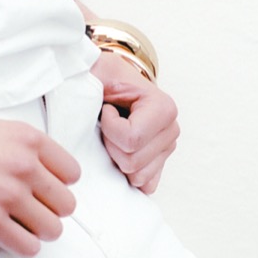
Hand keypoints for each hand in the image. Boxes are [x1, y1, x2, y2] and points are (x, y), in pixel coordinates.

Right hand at [0, 103, 79, 256]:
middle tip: (29, 209)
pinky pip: (28, 247)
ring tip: (17, 225)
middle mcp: (27, 168)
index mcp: (29, 139)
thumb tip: (10, 149)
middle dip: (49, 209)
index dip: (58, 183)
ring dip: (37, 230)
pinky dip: (20, 246)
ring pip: (52, 229)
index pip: (71, 172)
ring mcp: (10, 196)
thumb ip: (9, 139)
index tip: (43, 188)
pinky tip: (5, 236)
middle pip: (66, 204)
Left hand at [94, 55, 179, 193]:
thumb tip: (86, 103)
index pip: (132, 139)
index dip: (109, 129)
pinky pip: (144, 185)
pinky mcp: (159, 163)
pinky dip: (127, 175)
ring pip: (137, 177)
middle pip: (133, 162)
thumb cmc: (103, 77)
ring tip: (113, 136)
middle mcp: (171, 129)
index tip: (106, 109)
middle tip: (107, 125)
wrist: (110, 81)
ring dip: (117, 159)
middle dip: (111, 146)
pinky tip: (119, 153)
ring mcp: (167, 149)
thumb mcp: (97, 71)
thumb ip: (92, 83)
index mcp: (163, 107)